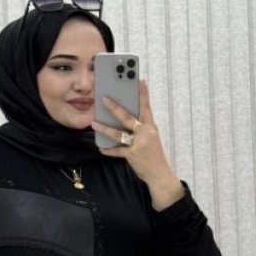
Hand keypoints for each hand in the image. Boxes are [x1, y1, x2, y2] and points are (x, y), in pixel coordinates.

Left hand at [92, 80, 183, 207]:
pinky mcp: (133, 156)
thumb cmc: (154, 154)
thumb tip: (125, 115)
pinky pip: (118, 151)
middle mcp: (146, 134)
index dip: (143, 94)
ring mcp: (139, 145)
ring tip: (94, 123)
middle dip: (115, 108)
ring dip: (105, 129)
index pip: (146, 108)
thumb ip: (141, 126)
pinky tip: (101, 148)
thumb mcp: (151, 138)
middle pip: (128, 118)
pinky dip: (109, 150)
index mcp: (151, 127)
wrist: (160, 175)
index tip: (140, 80)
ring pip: (119, 134)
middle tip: (103, 98)